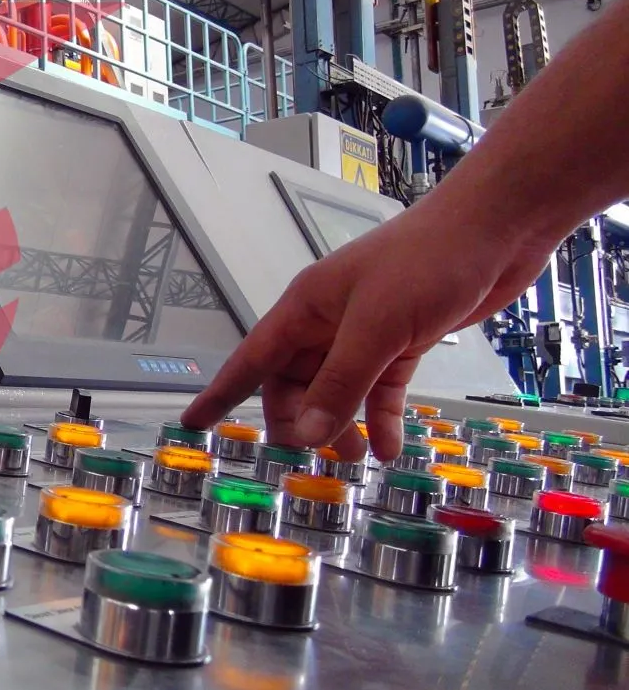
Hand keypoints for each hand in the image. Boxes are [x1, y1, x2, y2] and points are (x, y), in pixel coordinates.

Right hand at [181, 196, 553, 461]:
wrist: (496, 229)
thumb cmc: (428, 261)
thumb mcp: (379, 326)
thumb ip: (342, 382)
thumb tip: (308, 434)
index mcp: (306, 308)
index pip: (251, 358)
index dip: (221, 392)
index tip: (194, 422)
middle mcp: (329, 322)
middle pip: (295, 384)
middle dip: (300, 421)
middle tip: (312, 457)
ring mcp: (366, 333)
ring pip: (338, 390)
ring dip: (342, 425)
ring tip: (353, 460)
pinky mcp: (403, 342)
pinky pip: (380, 390)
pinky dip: (381, 418)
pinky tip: (388, 447)